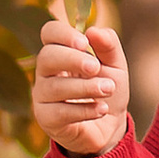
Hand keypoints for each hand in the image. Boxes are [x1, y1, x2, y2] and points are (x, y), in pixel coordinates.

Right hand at [32, 9, 130, 157]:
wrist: (111, 127)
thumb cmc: (107, 89)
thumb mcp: (115, 65)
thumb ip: (108, 45)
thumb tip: (94, 30)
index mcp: (61, 52)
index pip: (49, 33)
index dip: (63, 34)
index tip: (84, 42)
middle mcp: (46, 72)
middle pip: (46, 57)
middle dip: (73, 60)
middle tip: (96, 68)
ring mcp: (43, 96)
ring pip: (54, 86)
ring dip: (85, 87)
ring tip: (107, 89)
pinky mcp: (47, 119)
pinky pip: (60, 112)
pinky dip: (84, 110)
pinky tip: (102, 109)